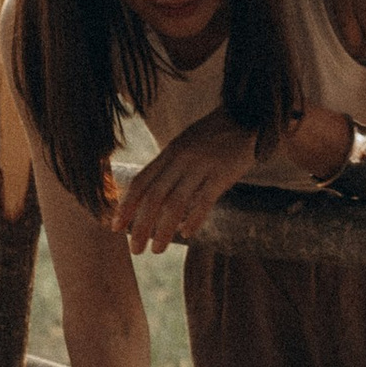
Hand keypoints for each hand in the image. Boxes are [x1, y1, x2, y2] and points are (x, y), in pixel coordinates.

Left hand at [111, 113, 260, 254]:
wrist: (249, 116)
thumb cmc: (216, 134)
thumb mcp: (187, 143)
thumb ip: (170, 166)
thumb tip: (152, 195)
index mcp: (170, 152)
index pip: (141, 182)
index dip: (127, 206)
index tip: (116, 227)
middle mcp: (181, 159)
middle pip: (153, 197)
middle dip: (140, 226)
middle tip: (135, 249)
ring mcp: (201, 166)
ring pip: (175, 203)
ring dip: (163, 230)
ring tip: (157, 250)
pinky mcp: (223, 174)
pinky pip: (204, 201)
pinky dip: (193, 220)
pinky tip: (186, 234)